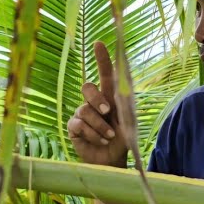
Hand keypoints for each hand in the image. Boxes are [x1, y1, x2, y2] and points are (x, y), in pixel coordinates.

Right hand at [68, 41, 128, 166]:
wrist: (114, 160)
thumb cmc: (123, 139)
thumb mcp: (128, 122)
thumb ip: (125, 106)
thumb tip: (124, 89)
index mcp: (109, 97)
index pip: (105, 75)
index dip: (101, 59)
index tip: (99, 44)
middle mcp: (93, 102)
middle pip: (87, 87)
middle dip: (97, 98)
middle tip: (108, 111)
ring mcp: (81, 114)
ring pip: (85, 110)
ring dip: (101, 125)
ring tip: (110, 135)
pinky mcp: (74, 127)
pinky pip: (79, 124)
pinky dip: (93, 134)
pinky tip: (101, 140)